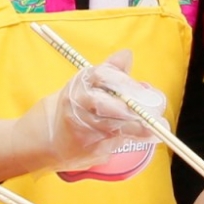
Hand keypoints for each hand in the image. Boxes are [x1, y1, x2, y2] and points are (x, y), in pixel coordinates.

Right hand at [24, 47, 164, 171]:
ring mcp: (82, 128)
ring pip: (116, 126)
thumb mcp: (87, 85)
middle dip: (136, 109)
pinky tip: (145, 137)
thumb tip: (127, 54)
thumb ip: (110, 71)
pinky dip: (130, 139)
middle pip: (111, 105)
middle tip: (156, 113)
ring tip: (158, 128)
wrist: (45, 139)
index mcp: (80, 84)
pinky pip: (114, 143)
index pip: (102, 76)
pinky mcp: (88, 148)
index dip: (125, 82)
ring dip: (139, 128)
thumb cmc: (73, 107)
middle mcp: (78, 104)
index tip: (144, 90)